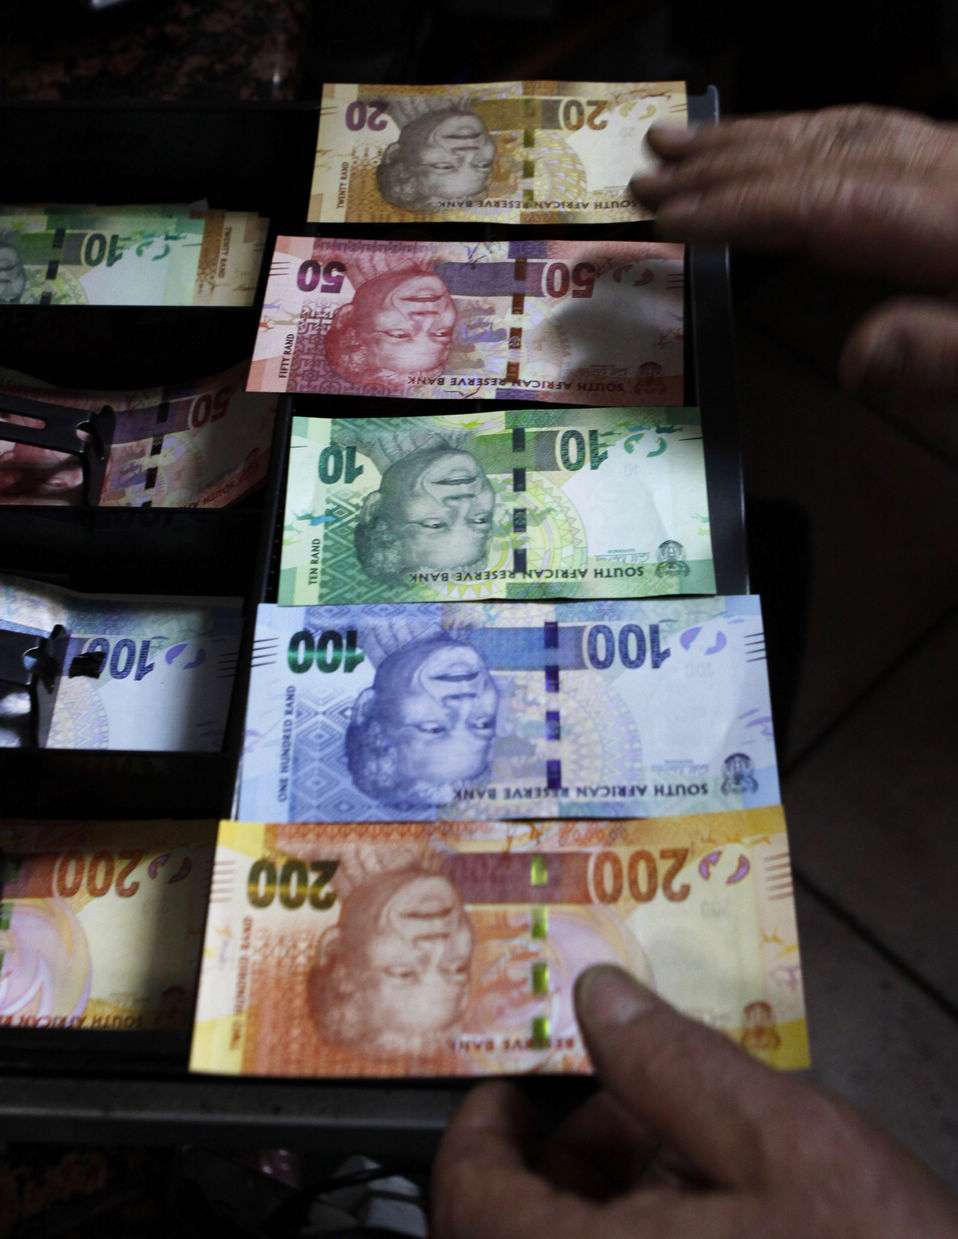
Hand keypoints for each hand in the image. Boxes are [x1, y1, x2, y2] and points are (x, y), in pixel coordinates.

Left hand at [431, 965, 957, 1238]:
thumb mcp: (791, 1147)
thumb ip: (678, 1064)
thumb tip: (603, 998)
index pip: (470, 1200)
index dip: (481, 1129)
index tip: (510, 1086)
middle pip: (522, 1232)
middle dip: (568, 1154)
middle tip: (628, 1097)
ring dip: (613, 1200)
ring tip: (693, 1147)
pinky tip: (727, 1210)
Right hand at [630, 105, 957, 404]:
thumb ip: (935, 353)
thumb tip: (857, 359)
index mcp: (949, 221)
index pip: (820, 203)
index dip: (737, 209)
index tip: (670, 219)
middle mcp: (943, 175)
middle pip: (816, 156)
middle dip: (722, 165)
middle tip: (649, 176)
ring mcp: (947, 165)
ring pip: (836, 133)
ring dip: (751, 141)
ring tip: (683, 146)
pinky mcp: (952, 173)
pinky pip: (866, 133)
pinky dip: (801, 136)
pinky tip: (768, 146)